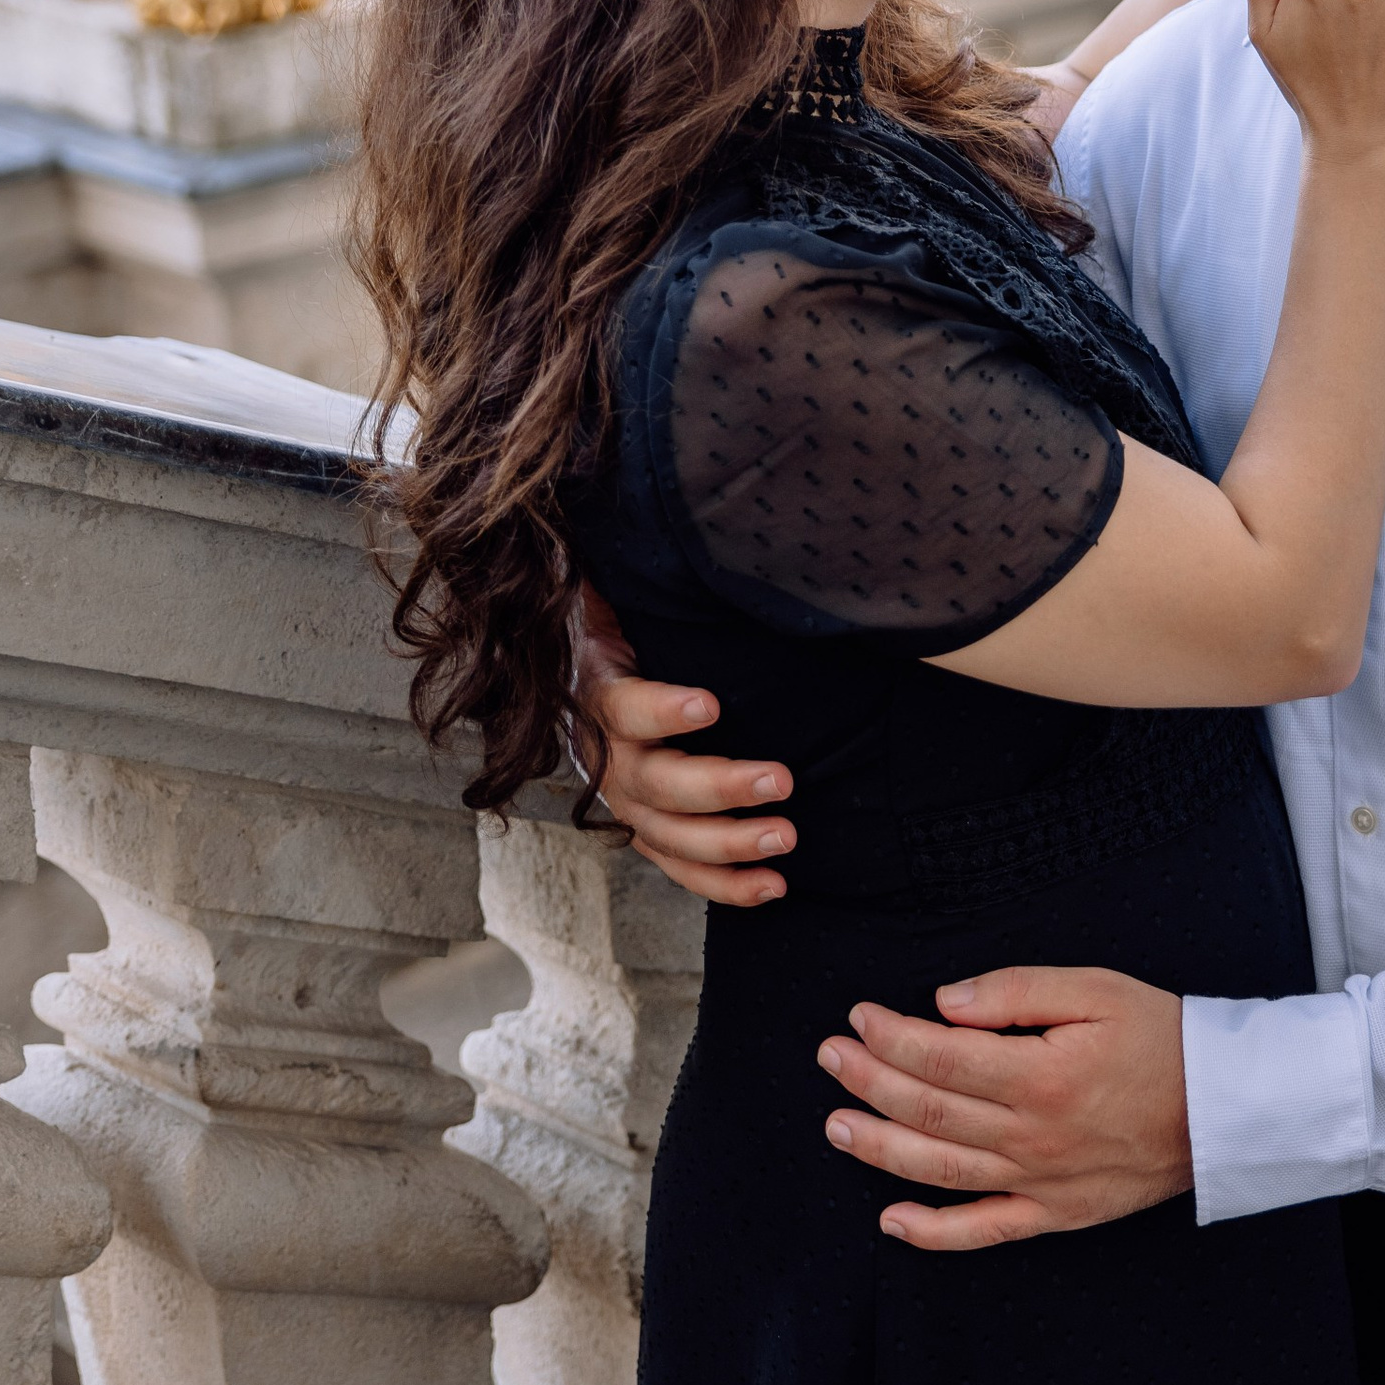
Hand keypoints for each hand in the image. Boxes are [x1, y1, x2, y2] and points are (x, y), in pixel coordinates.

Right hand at [569, 584, 794, 903]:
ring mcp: (625, 794)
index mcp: (599, 684)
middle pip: (649, 783)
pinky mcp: (648, 825)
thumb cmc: (635, 611)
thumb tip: (650, 496)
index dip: (660, 709)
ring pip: (665, 834)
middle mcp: (604, 750)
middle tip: (780, 781)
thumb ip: (640, 561)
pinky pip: (679, 866)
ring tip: (786, 839)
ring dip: (726, 845)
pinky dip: (724, 885)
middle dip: (716, 787)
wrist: (603, 654)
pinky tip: (773, 887)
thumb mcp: (629, 578)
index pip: (621, 706)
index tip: (710, 701)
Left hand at [817, 968, 1189, 1249]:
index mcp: (1040, 1075)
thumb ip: (1016, 990)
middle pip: (929, 1110)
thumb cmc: (1161, 1036)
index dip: (889, 1037)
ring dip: (880, 1148)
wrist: (1224, 1107)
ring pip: (940, 1171)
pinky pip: (984, 1232)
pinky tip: (891, 1221)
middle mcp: (1032, 1136)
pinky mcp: (1056, 1215)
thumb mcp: (1096, 989)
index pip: (940, 1056)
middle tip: (830, 1057)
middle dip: (869, 1082)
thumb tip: (945, 1002)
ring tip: (836, 1125)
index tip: (858, 1017)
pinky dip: (932, 1233)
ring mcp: (1041, 1183)